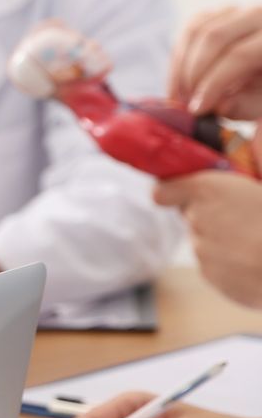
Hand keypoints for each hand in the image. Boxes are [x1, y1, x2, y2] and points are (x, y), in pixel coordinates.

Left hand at [153, 172, 261, 309]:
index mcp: (209, 189)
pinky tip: (259, 257)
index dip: (174, 190)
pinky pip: (217, 264)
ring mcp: (203, 251)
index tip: (186, 190)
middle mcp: (198, 220)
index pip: (164, 190)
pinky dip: (233, 262)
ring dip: (226, 238)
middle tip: (247, 213)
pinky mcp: (213, 277)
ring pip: (206, 240)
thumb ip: (257, 162)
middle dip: (213, 213)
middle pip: (192, 215)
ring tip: (259, 238)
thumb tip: (255, 140)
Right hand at [169, 3, 261, 117]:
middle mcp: (257, 15)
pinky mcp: (214, 13)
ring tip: (181, 95)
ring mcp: (234, 10)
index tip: (197, 109)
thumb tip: (218, 105)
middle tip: (186, 102)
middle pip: (215, 37)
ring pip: (196, 30)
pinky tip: (179, 82)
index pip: (240, 54)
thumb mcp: (261, 101)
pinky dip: (178, 58)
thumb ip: (244, 105)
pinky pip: (188, 30)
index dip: (214, 83)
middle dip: (194, 73)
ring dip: (181, 67)